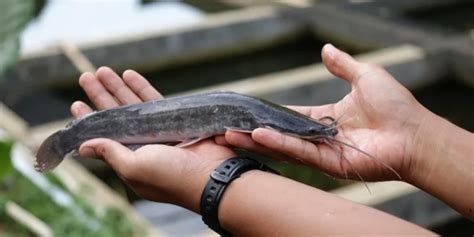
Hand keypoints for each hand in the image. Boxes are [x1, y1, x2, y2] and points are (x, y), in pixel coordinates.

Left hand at [71, 67, 234, 211]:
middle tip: (86, 77)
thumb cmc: (170, 176)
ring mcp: (159, 131)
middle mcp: (142, 144)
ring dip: (117, 88)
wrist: (211, 175)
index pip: (103, 135)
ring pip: (133, 105)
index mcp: (129, 159)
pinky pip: (155, 101)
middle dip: (100, 96)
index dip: (89, 120)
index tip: (77, 104)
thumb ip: (110, 153)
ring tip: (102, 71)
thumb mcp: (133, 168)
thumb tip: (82, 146)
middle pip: (116, 115)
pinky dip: (141, 87)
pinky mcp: (176, 121)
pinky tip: (129, 75)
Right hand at [220, 44, 430, 181]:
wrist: (414, 133)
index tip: (247, 111)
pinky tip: (259, 136)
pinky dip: (279, 144)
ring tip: (232, 134)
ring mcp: (322, 152)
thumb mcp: (365, 76)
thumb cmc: (395, 105)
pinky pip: (300, 152)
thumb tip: (325, 49)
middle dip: (254, 131)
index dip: (269, 114)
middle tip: (228, 128)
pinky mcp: (329, 164)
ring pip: (284, 145)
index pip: (290, 115)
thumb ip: (342, 65)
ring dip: (258, 140)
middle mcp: (319, 137)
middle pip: (280, 133)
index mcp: (325, 118)